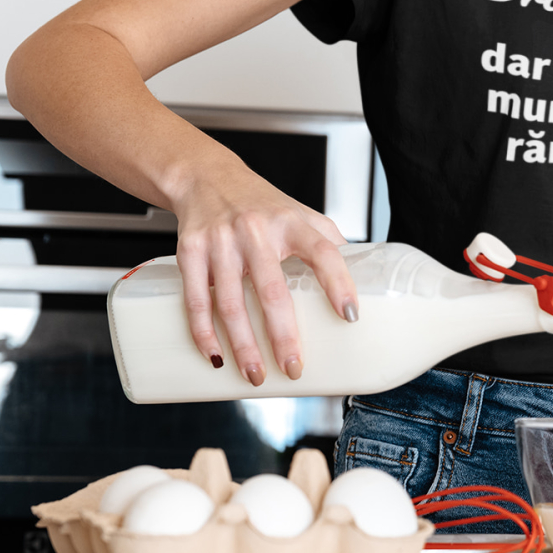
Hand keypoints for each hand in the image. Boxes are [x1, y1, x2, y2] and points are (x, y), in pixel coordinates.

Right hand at [172, 158, 357, 386]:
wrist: (207, 177)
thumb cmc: (260, 202)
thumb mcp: (298, 212)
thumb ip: (327, 241)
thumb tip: (362, 278)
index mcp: (291, 222)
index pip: (323, 251)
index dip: (339, 283)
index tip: (350, 316)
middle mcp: (256, 230)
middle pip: (273, 290)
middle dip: (284, 336)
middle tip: (294, 369)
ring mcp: (221, 242)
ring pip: (232, 303)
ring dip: (243, 346)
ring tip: (256, 375)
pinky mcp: (191, 251)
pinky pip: (197, 300)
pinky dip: (203, 333)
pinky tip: (215, 356)